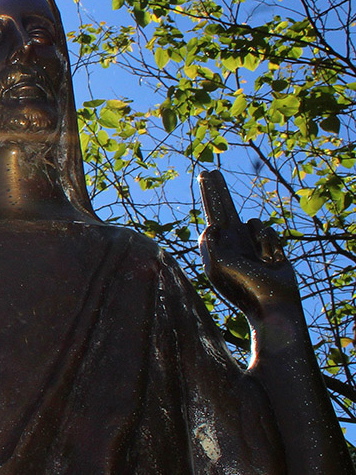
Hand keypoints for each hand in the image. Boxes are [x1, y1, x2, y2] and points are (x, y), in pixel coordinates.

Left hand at [198, 170, 300, 318]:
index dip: (208, 194)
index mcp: (218, 244)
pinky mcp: (270, 245)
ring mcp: (251, 242)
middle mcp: (233, 240)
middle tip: (210, 171)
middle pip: (224, 208)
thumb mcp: (216, 266)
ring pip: (253, 222)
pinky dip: (269, 243)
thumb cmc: (241, 287)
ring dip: (257, 238)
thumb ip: (209, 244)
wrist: (270, 303)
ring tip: (258, 260)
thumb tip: (211, 226)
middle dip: (217, 189)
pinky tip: (271, 261)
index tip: (203, 175)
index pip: (210, 213)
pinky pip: (268, 231)